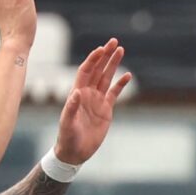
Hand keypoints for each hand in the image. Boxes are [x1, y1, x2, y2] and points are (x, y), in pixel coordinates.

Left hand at [54, 38, 130, 163]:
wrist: (75, 152)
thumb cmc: (67, 137)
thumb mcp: (67, 124)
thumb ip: (71, 108)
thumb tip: (76, 94)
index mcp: (77, 93)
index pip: (86, 71)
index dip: (93, 60)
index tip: (101, 49)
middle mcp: (87, 93)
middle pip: (98, 69)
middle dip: (105, 55)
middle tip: (114, 42)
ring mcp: (97, 100)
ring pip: (107, 77)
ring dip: (113, 64)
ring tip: (121, 50)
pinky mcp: (106, 109)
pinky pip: (114, 93)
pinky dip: (121, 84)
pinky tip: (128, 75)